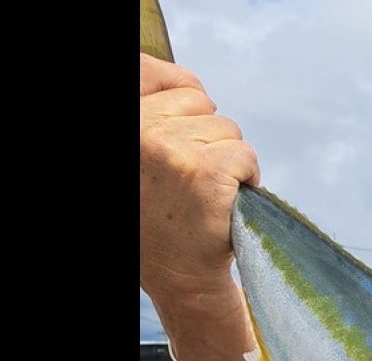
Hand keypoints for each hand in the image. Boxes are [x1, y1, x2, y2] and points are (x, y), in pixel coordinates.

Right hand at [139, 53, 260, 360]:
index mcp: (124, 125)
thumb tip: (188, 81)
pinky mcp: (206, 171)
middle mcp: (137, 132)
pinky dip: (246, 177)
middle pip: (197, 100)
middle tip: (190, 180)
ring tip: (204, 193)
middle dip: (205, 135)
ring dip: (227, 158)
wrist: (180, 279)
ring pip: (226, 128)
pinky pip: (244, 154)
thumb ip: (152, 116)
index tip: (182, 133)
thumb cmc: (160, 219)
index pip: (149, 71)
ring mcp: (170, 150)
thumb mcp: (140, 160)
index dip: (178, 95)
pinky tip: (225, 202)